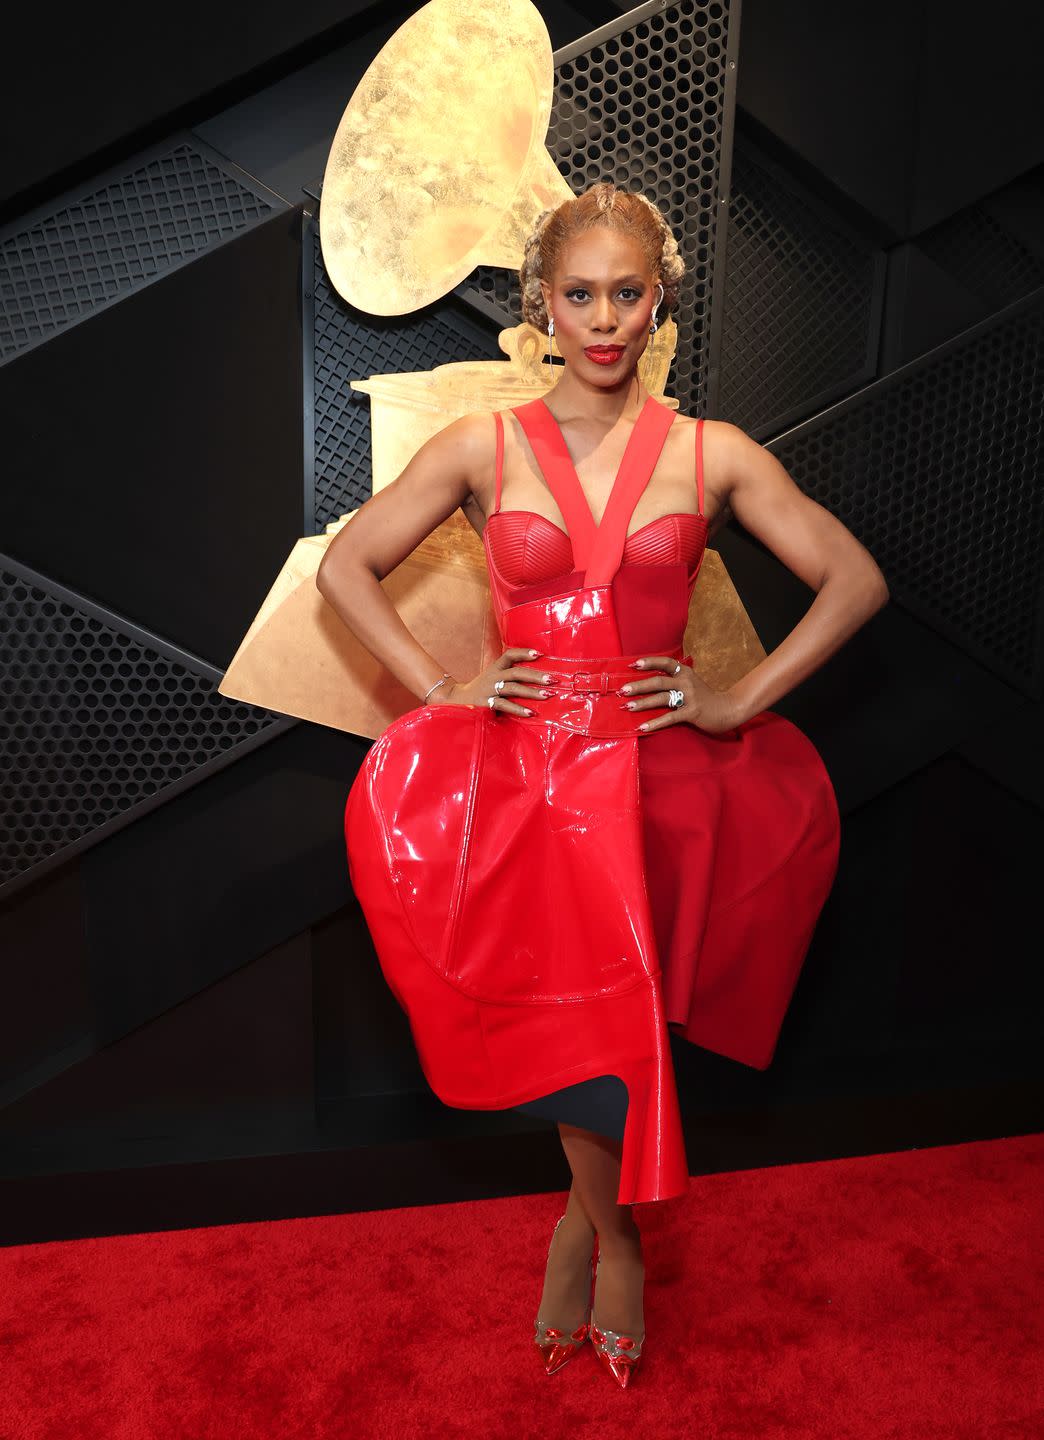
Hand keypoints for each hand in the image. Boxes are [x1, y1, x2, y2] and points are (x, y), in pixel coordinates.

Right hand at [428, 647, 551, 716]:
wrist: (455, 700)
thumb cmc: (481, 690)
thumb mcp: (493, 678)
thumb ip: (509, 676)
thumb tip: (537, 679)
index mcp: (495, 668)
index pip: (510, 655)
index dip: (524, 653)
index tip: (540, 654)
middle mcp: (493, 676)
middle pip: (517, 672)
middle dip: (536, 676)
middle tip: (553, 680)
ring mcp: (489, 690)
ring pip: (513, 688)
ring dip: (532, 692)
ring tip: (548, 695)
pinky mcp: (486, 703)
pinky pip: (505, 705)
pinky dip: (519, 709)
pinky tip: (531, 713)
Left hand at [617, 655, 739, 734]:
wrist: (728, 709)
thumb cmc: (705, 698)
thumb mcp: (691, 684)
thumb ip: (675, 681)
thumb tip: (651, 683)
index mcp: (685, 672)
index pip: (666, 662)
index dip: (649, 662)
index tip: (633, 664)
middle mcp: (686, 682)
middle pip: (658, 681)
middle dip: (638, 686)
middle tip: (622, 690)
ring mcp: (689, 697)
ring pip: (661, 698)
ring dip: (642, 703)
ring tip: (627, 707)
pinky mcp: (692, 712)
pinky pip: (669, 717)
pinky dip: (655, 722)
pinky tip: (642, 727)